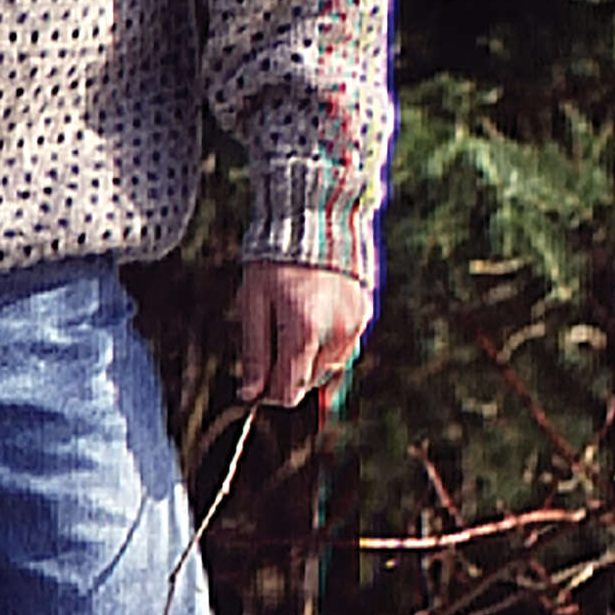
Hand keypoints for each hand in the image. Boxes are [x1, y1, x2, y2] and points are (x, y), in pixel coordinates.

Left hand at [235, 261, 369, 407]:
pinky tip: (310, 320)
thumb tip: (250, 393)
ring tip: (289, 324)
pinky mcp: (364, 316)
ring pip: (328, 370)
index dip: (268, 393)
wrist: (314, 220)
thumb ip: (253, 351)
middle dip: (286, 372)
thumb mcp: (252, 303)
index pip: (288, 390)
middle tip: (270, 340)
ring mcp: (354, 326)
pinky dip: (326, 346)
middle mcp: (335, 335)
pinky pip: (344, 349)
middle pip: (307, 383)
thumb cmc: (274, 262)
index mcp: (303, 331)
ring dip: (307, 361)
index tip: (255, 381)